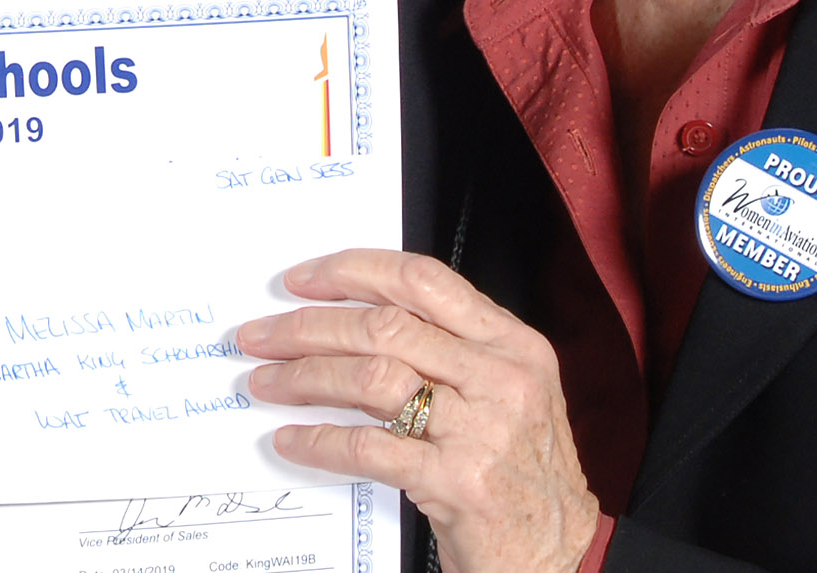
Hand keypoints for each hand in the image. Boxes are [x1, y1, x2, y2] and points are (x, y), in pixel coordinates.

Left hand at [236, 249, 601, 572]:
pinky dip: (320, 442)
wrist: (555, 555)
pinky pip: (369, 448)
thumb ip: (449, 350)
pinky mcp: (458, 483)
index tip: (301, 280)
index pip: (422, 281)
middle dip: (308, 326)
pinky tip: (293, 440)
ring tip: (265, 382)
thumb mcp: (507, 394)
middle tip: (261, 335)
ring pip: (370, 378)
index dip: (352, 272)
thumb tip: (353, 320)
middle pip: (384, 327)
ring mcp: (483, 431)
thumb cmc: (522, 475)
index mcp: (514, 345)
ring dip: (303, 378)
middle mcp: (502, 379)